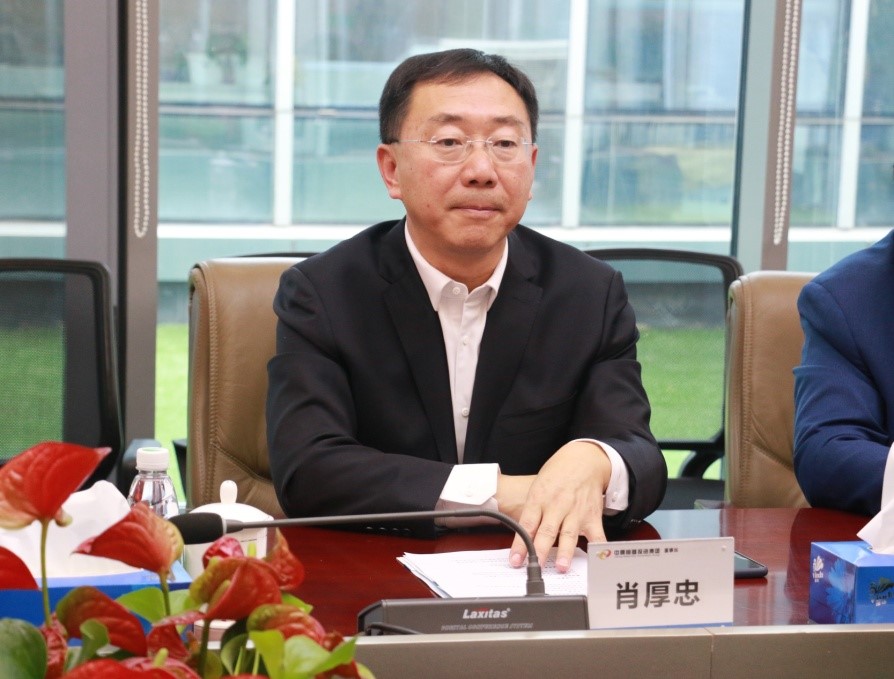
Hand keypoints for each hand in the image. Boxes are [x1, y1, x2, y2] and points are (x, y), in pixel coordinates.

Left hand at [499, 441, 610, 572]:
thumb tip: (520, 537)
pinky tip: (594, 560)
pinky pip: (596, 535)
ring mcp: (576, 511)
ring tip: (561, 567)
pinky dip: (597, 548)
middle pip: (547, 530)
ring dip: (565, 551)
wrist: (583, 460)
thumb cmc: (556, 475)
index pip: (527, 524)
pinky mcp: (592, 515)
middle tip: (534, 566)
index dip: (520, 543)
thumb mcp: (537, 487)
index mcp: (539, 498)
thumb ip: (531, 512)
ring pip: (569, 533)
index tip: (515, 560)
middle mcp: (557, 505)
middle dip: (540, 550)